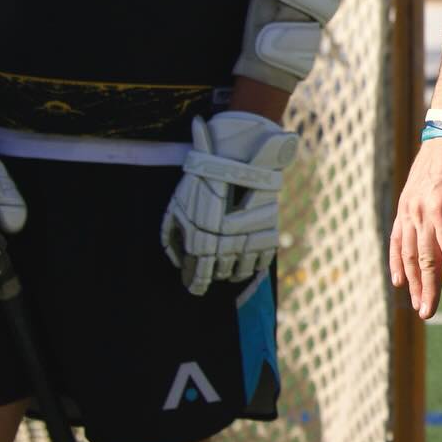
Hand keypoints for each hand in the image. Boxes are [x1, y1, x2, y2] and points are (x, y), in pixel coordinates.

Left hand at [160, 110, 298, 297]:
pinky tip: (244, 263)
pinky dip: (252, 266)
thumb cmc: (201, 179)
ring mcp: (250, 240)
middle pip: (219, 273)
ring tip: (227, 268)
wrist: (239, 155)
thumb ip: (171, 235)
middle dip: (212, 275)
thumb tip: (176, 261)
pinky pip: (260, 263)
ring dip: (232, 272)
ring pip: (240, 271)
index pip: (199, 273)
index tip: (194, 286)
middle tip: (209, 275)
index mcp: (202, 239)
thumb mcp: (177, 205)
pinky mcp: (269, 234)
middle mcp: (227, 244)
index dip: (195, 283)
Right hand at [389, 137, 441, 321]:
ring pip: (407, 252)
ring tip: (417, 303)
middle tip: (429, 313)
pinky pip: (397, 239)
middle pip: (425, 258)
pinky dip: (397, 260)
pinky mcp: (404, 206)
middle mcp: (420, 210)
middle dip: (429, 288)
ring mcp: (408, 208)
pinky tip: (399, 280)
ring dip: (412, 280)